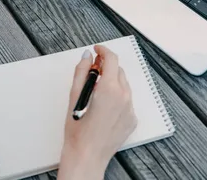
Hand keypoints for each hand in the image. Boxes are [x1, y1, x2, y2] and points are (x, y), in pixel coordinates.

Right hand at [58, 45, 136, 179]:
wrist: (87, 156)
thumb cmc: (78, 131)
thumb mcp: (74, 96)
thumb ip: (81, 72)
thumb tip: (86, 57)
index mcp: (109, 89)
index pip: (111, 59)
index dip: (103, 51)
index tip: (97, 50)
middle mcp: (124, 97)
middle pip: (118, 71)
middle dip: (106, 67)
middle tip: (93, 70)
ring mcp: (130, 109)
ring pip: (124, 86)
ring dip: (112, 82)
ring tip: (97, 91)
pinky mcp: (132, 120)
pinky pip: (127, 101)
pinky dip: (117, 98)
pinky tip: (104, 107)